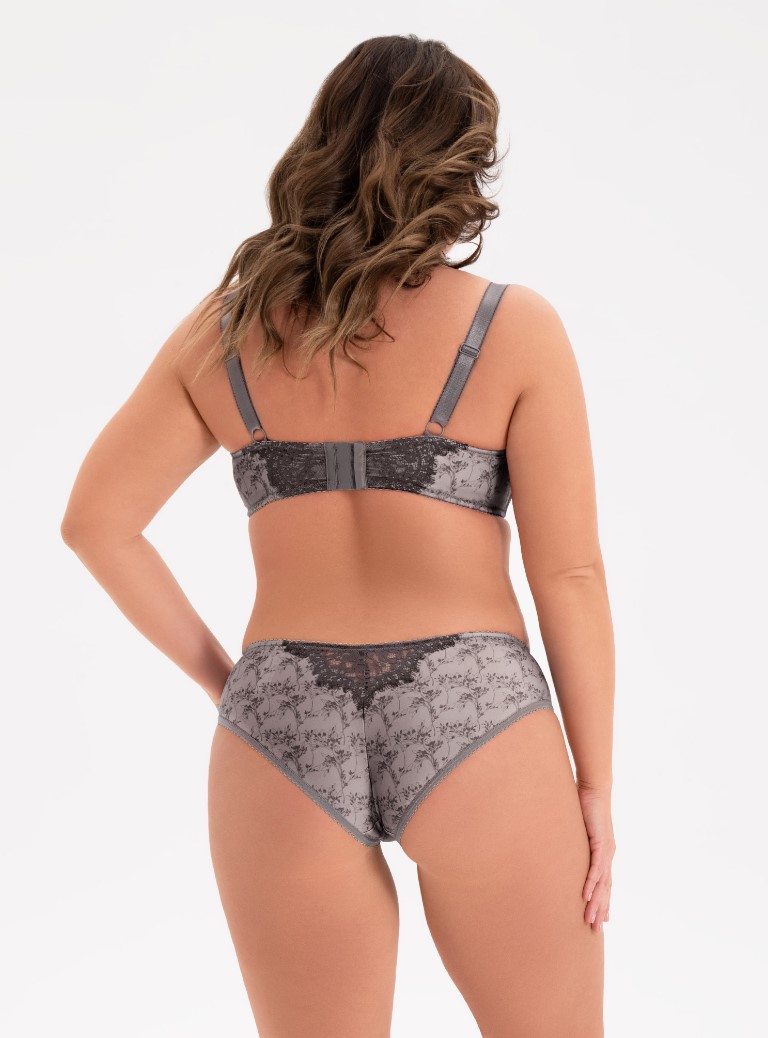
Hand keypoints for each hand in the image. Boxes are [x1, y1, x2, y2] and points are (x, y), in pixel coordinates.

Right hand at [577, 783, 614, 932]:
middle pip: (605, 888)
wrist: (594, 788)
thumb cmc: (585, 805)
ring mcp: (606, 850)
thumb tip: (563, 848)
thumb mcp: (579, 830)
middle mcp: (608, 855)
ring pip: (602, 883)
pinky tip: (586, 895)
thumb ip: (575, 842)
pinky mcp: (601, 842)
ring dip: (596, 902)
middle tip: (595, 929)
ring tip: (591, 920)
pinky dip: (592, 883)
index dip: (602, 901)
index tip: (600, 920)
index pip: (604, 883)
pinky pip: (596, 867)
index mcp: (604, 853)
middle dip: (600, 909)